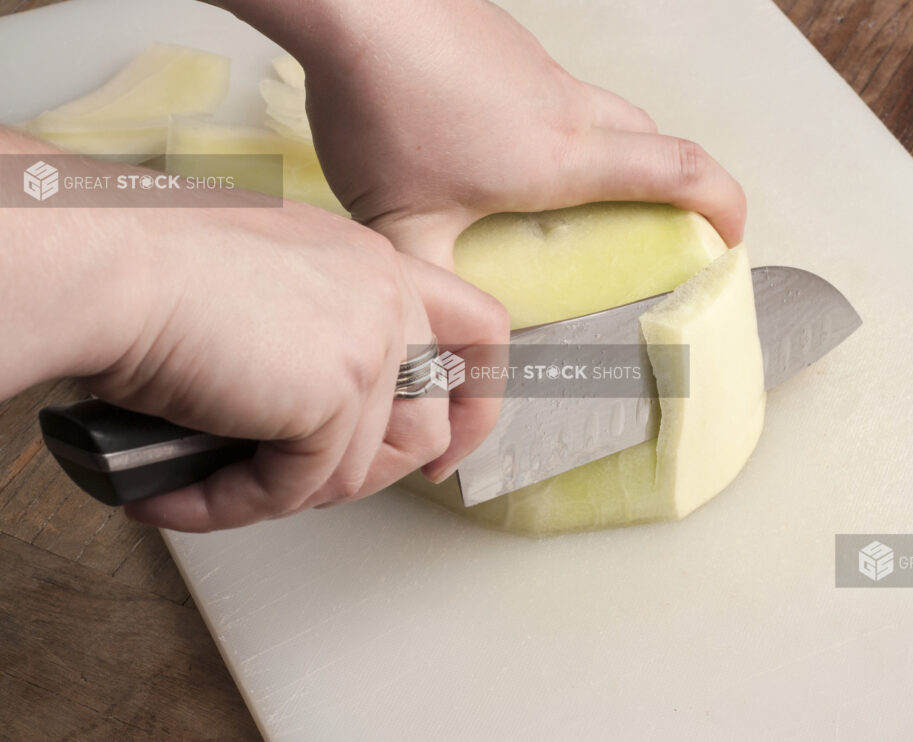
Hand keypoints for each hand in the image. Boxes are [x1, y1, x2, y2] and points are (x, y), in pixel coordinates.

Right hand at [84, 198, 506, 531]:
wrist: (106, 259)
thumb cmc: (151, 261)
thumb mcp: (266, 288)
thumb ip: (316, 339)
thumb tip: (315, 422)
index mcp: (376, 265)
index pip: (476, 332)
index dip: (475, 403)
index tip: (446, 452)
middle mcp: (388, 297)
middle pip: (425, 424)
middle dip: (362, 476)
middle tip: (291, 488)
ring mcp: (370, 345)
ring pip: (360, 470)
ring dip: (284, 494)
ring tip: (210, 485)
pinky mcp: (335, 396)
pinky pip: (298, 487)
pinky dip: (234, 505)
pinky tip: (179, 496)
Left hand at [268, 0, 746, 268]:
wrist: (355, 3)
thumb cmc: (385, 106)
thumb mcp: (404, 226)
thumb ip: (434, 288)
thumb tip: (449, 333)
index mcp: (562, 158)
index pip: (680, 172)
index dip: (724, 203)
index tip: (731, 235)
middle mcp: (566, 108)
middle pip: (653, 138)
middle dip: (674, 184)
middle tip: (657, 225)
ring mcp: (538, 67)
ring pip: (605, 112)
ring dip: (611, 154)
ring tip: (568, 198)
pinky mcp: (506, 44)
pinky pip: (555, 90)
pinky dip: (556, 125)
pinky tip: (497, 146)